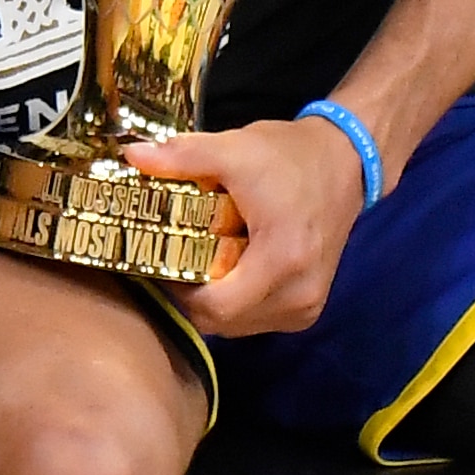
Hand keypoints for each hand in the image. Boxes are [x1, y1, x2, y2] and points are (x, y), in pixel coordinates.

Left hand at [126, 116, 369, 336]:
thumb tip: (131, 156)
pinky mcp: (308, 307)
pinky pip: (256, 319)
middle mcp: (298, 296)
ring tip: (185, 266)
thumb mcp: (234, 148)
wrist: (343, 161)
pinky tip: (216, 272)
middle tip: (161, 262)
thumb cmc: (288, 156)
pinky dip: (231, 303)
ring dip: (208, 303)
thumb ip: (182, 156)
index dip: (177, 290)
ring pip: (237, 326)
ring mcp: (306, 307)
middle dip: (186, 297)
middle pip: (223, 321)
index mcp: (282, 261)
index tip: (153, 260)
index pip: (216, 306)